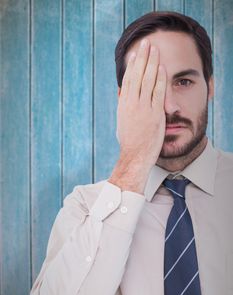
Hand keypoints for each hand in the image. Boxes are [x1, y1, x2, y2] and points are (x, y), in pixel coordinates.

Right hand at [117, 38, 166, 166]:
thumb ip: (123, 105)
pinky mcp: (155, 114)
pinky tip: (161, 68)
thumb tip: (121, 93)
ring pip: (147, 80)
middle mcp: (132, 103)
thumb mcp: (122, 121)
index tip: (135, 53)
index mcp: (123, 104)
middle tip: (146, 43)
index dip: (132, 65)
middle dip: (142, 58)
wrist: (135, 155)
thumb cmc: (129, 141)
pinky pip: (157, 93)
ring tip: (155, 49)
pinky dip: (159, 79)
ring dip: (152, 63)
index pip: (128, 80)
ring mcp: (143, 108)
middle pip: (137, 75)